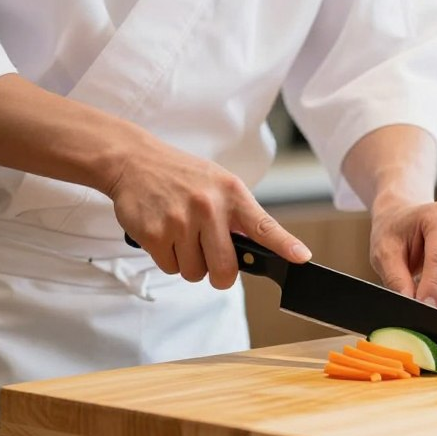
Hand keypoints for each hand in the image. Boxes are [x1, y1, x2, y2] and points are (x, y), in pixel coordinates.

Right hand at [107, 138, 310, 287]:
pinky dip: (168, 258)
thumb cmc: (181, 176)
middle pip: (225, 270)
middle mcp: (208, 207)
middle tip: (210, 260)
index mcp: (231, 193)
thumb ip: (237, 215)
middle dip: (219, 275)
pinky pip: (170, 268)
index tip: (301, 258)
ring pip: (195, 273)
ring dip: (189, 262)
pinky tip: (164, 233)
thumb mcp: (217, 184)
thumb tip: (253, 251)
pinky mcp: (154, 234)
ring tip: (181, 233)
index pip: (264, 225)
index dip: (285, 245)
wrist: (135, 161)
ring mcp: (180, 221)